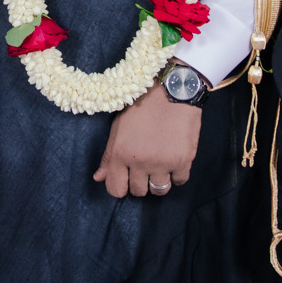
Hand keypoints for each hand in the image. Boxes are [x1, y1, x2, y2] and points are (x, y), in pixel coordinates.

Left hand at [93, 83, 199, 198]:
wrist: (173, 90)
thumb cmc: (142, 106)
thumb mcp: (118, 128)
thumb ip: (108, 156)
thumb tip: (98, 178)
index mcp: (120, 153)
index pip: (115, 189)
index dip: (120, 186)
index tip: (127, 178)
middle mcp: (139, 161)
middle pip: (138, 191)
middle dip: (140, 181)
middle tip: (146, 165)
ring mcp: (162, 163)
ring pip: (159, 190)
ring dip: (159, 180)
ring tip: (160, 164)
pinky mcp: (183, 161)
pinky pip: (179, 181)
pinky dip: (177, 174)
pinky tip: (174, 159)